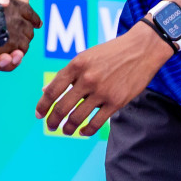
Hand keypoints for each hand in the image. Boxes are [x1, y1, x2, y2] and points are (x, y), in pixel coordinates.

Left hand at [37, 22, 173, 135]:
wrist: (141, 49)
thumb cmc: (111, 53)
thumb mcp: (86, 57)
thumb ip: (67, 74)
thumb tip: (45, 91)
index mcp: (76, 64)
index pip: (53, 89)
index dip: (43, 105)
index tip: (38, 114)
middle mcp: (87, 78)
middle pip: (62, 107)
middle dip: (53, 120)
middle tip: (50, 126)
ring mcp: (102, 91)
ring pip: (77, 117)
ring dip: (68, 128)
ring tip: (66, 131)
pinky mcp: (116, 102)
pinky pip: (96, 122)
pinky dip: (86, 130)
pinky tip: (83, 131)